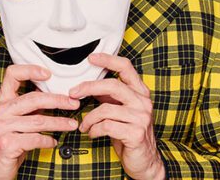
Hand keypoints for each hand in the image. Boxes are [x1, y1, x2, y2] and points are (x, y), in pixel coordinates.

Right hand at [0, 64, 79, 179]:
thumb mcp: (13, 120)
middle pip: (34, 98)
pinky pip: (35, 138)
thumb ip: (28, 107)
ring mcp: (1, 127)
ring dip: (59, 123)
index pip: (12, 74)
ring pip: (39, 120)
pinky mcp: (7, 144)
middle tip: (73, 104)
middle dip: (58, 100)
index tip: (48, 74)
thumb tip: (53, 95)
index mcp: (1, 101)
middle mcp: (0, 111)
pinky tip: (53, 141)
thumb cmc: (6, 142)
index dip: (31, 70)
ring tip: (71, 125)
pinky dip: (48, 140)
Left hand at [69, 53, 165, 179]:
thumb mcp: (122, 111)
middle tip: (73, 93)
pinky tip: (92, 133)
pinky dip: (94, 130)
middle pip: (113, 85)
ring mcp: (141, 117)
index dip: (108, 60)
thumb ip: (111, 97)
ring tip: (84, 125)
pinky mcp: (136, 133)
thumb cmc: (130, 135)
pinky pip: (106, 126)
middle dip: (89, 87)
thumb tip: (90, 85)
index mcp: (140, 92)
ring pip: (106, 109)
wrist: (145, 162)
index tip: (92, 58)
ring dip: (89, 118)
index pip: (126, 67)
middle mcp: (143, 102)